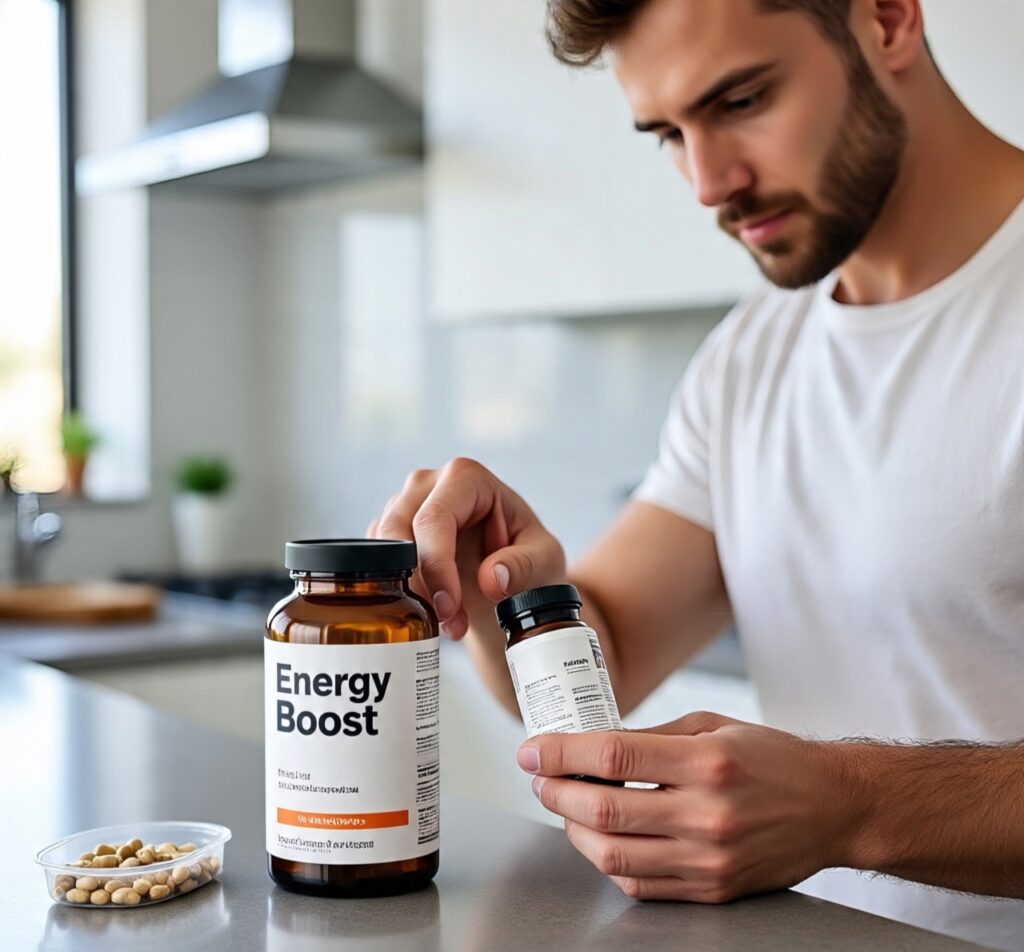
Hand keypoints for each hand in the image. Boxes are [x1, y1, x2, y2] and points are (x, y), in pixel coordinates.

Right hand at [368, 458, 564, 637]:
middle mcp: (429, 484)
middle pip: (398, 531)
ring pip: (382, 550)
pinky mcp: (391, 531)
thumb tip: (491, 577)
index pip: (435, 518)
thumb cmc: (529, 559)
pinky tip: (433, 611)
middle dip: (420, 584)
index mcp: (467, 478)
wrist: (513, 578)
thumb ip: (525, 565)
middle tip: (449, 623)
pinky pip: (377, 562)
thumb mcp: (545, 561)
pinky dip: (400, 592)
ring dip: (411, 594)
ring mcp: (405, 505)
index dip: (437, 565)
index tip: (450, 606)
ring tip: (450, 622)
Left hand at [518, 711, 864, 901]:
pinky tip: (600, 838)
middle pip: (605, 812)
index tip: (533, 750)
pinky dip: (608, 862)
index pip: (613, 758)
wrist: (833, 808)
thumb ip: (653, 738)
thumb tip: (593, 745)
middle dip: (556, 793)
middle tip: (539, 778)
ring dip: (573, 831)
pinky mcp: (713, 889)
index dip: (562, 754)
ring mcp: (710, 859)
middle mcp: (708, 814)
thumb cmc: (774, 759)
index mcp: (708, 761)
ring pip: (614, 856)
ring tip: (565, 807)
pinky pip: (641, 884)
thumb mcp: (714, 725)